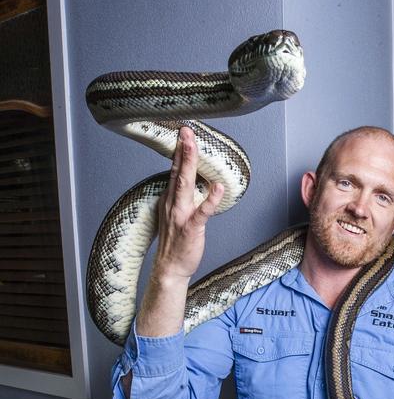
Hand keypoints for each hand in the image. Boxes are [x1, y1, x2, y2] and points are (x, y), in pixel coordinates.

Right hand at [153, 126, 223, 282]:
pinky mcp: (191, 228)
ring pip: (185, 186)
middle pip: (178, 172)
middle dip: (183, 150)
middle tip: (186, 130)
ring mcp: (181, 215)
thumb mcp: (176, 213)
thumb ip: (183, 197)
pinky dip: (210, 199)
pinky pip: (202, 212)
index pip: (175, 170)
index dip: (179, 151)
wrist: (170, 268)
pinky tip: (218, 188)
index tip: (184, 133)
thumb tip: (194, 181)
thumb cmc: (176, 241)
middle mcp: (173, 204)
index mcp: (170, 199)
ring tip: (194, 147)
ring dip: (189, 165)